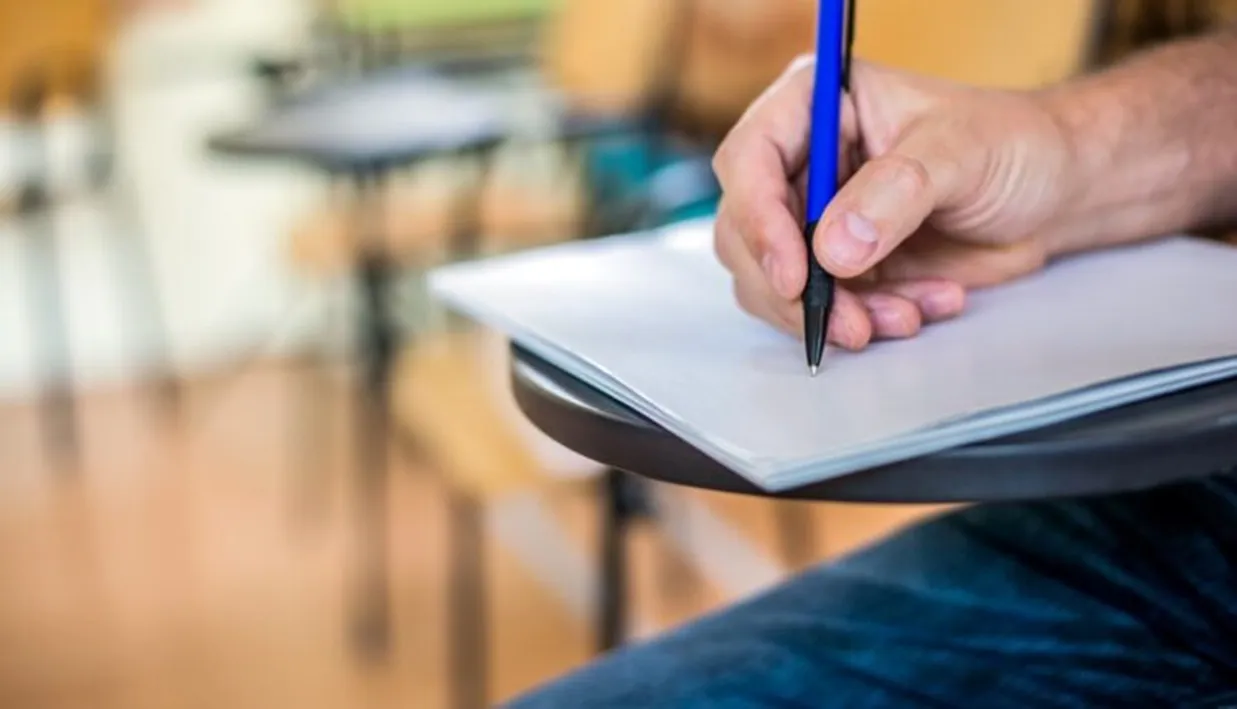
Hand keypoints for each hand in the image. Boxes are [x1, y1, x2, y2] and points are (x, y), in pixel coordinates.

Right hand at [712, 56, 1074, 348]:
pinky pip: (817, 309)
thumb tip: (834, 247)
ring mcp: (814, 218)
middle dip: (792, 287)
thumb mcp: (963, 151)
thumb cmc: (1013, 145)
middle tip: (845, 320)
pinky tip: (920, 307)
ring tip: (901, 316)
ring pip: (772, 282)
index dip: (758, 219)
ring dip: (830, 313)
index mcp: (816, 106)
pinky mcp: (836, 266)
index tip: (795, 273)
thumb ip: (897, 191)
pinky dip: (863, 322)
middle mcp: (801, 162)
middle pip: (745, 232)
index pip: (749, 159)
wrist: (1052, 194)